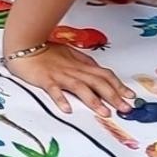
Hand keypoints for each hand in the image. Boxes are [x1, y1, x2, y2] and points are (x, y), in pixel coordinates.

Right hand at [4, 45, 134, 116]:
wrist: (26, 44)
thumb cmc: (47, 50)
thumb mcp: (71, 54)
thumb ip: (84, 63)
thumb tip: (98, 70)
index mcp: (82, 64)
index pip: (105, 75)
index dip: (119, 85)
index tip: (131, 95)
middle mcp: (75, 70)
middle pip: (98, 83)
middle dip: (114, 96)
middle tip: (126, 109)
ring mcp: (60, 75)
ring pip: (81, 88)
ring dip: (94, 100)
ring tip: (105, 113)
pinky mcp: (46, 79)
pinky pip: (54, 90)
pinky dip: (61, 99)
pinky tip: (67, 109)